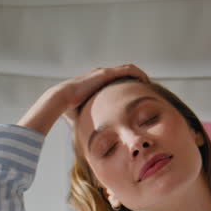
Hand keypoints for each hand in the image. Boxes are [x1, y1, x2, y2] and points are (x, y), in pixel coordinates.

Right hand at [16, 64, 149, 135]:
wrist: (62, 99)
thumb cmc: (69, 110)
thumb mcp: (82, 117)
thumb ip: (86, 124)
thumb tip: (86, 141)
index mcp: (95, 85)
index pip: (114, 84)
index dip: (124, 89)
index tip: (134, 98)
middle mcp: (100, 76)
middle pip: (122, 75)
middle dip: (134, 81)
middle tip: (144, 91)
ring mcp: (104, 73)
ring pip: (127, 70)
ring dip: (139, 76)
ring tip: (148, 84)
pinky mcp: (106, 73)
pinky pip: (128, 70)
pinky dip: (138, 73)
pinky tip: (146, 80)